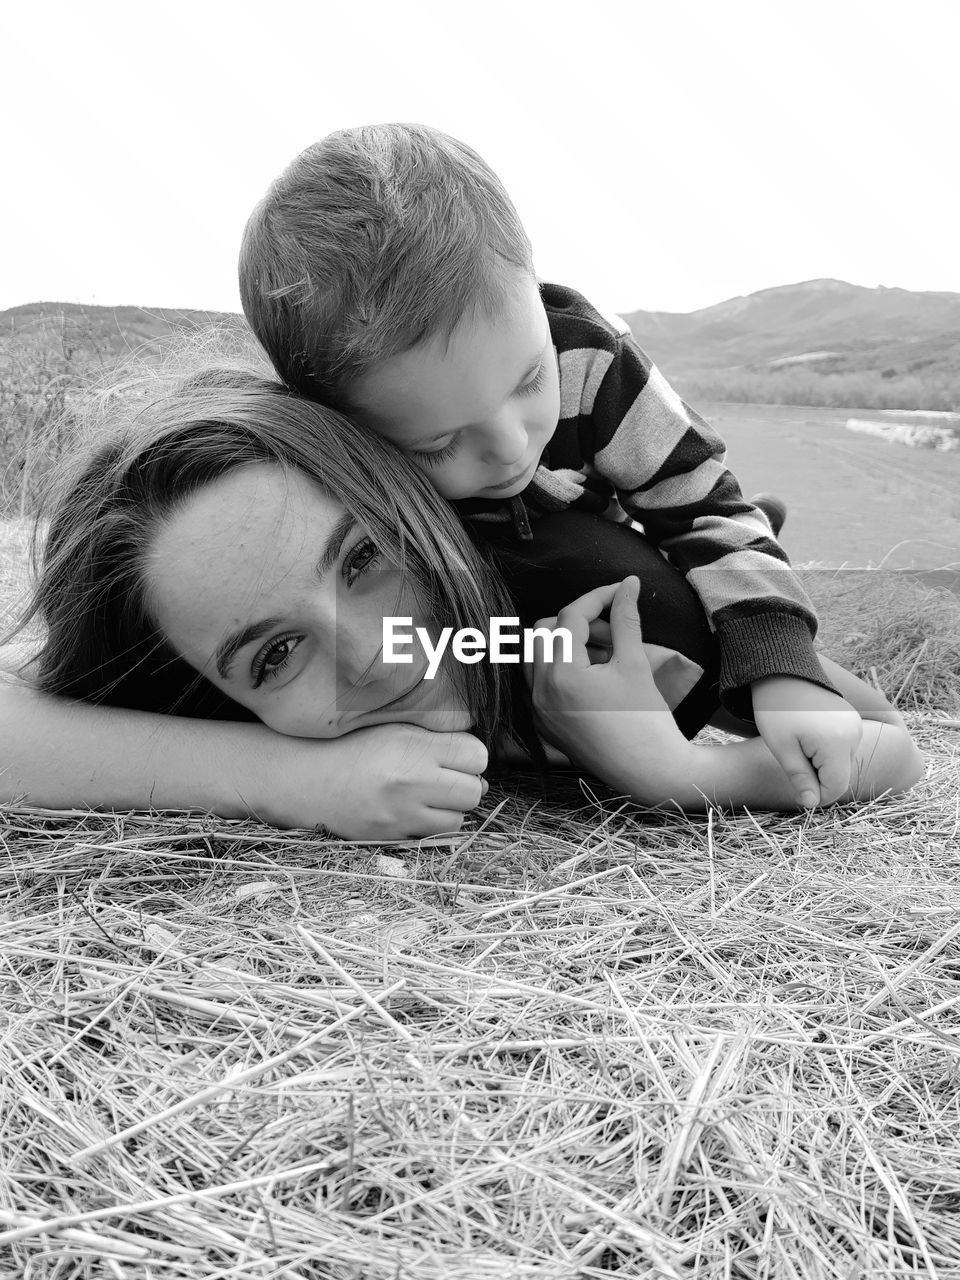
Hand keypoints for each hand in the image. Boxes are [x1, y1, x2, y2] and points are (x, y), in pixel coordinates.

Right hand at [243, 723, 487, 837]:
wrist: (303, 776)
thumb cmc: (349, 745)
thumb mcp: (392, 726)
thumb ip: (433, 736)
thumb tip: (475, 759)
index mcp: (413, 745)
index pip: (476, 755)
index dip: (470, 756)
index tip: (456, 755)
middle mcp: (411, 780)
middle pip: (473, 790)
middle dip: (465, 784)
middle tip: (446, 777)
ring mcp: (401, 812)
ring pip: (458, 818)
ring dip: (450, 808)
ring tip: (428, 795)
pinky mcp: (391, 836)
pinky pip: (433, 835)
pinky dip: (430, 824)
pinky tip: (412, 809)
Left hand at [525, 576, 691, 792]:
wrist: (650, 772)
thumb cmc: (646, 720)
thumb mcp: (635, 663)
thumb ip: (626, 619)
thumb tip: (630, 583)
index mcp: (561, 676)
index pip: (570, 618)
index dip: (597, 598)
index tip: (621, 590)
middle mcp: (539, 692)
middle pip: (544, 631)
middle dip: (578, 620)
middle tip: (613, 629)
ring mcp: (537, 710)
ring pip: (537, 655)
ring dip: (565, 642)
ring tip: (606, 652)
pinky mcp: (543, 723)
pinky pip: (539, 681)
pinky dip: (560, 667)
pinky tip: (594, 674)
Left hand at [751, 677, 862, 807]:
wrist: (781, 673)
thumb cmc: (776, 710)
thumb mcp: (782, 748)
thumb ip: (800, 778)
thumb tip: (811, 804)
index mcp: (837, 743)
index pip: (835, 786)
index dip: (816, 794)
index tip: (795, 787)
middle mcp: (854, 734)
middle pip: (839, 775)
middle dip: (817, 776)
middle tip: (793, 756)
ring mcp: (856, 725)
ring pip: (841, 762)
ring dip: (821, 763)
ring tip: (799, 741)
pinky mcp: (853, 719)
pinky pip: (844, 747)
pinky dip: (827, 750)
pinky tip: (808, 734)